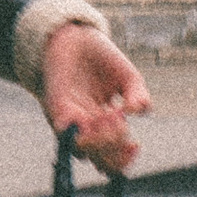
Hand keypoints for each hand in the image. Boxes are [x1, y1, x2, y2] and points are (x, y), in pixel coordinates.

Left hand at [39, 22, 151, 175]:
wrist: (75, 35)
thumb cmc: (101, 58)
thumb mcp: (128, 77)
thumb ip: (138, 95)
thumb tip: (140, 111)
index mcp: (105, 125)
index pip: (113, 157)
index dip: (125, 159)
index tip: (136, 144)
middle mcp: (87, 128)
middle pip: (100, 161)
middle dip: (115, 150)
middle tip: (122, 123)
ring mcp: (70, 120)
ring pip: (82, 152)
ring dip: (101, 142)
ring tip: (111, 116)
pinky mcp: (56, 107)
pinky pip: (64, 131)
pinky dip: (81, 132)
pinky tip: (94, 116)